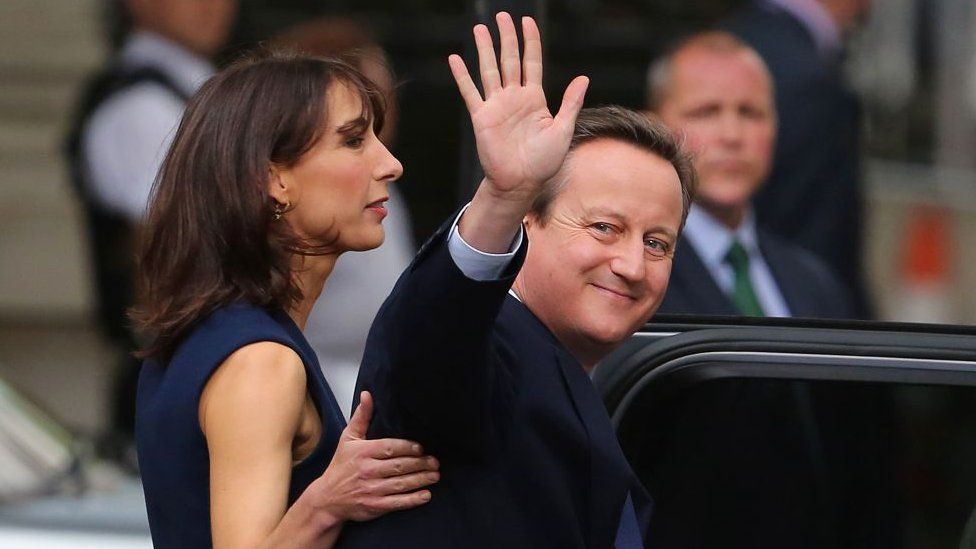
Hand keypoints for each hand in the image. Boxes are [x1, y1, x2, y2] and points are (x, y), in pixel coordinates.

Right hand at [303, 392, 439, 522]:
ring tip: (435, 475)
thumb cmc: (341, 466)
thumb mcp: (348, 439)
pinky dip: (413, 499)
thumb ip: (361, 417)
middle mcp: (367, 470)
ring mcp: (371, 489)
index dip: (408, 447)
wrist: (327, 499)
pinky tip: (426, 495)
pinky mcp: (375, 506)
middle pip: (399, 466)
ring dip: (421, 479)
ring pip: (401, 483)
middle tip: (435, 461)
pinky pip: (397, 503)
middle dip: (420, 463)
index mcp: (362, 452)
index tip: (421, 448)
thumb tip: (367, 394)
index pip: (390, 447)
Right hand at [449, 12, 588, 203]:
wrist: (522, 183)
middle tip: (502, 16)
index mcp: (535, 99)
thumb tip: (583, 78)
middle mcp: (515, 98)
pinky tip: (455, 59)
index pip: (532, 63)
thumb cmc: (544, 162)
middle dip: (507, 38)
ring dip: (485, 49)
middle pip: (510, 60)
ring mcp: (497, 106)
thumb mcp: (564, 130)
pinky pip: (470, 92)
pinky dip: (462, 76)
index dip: (530, 42)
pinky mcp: (482, 117)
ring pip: (490, 70)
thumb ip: (570, 103)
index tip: (527, 21)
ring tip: (480, 28)